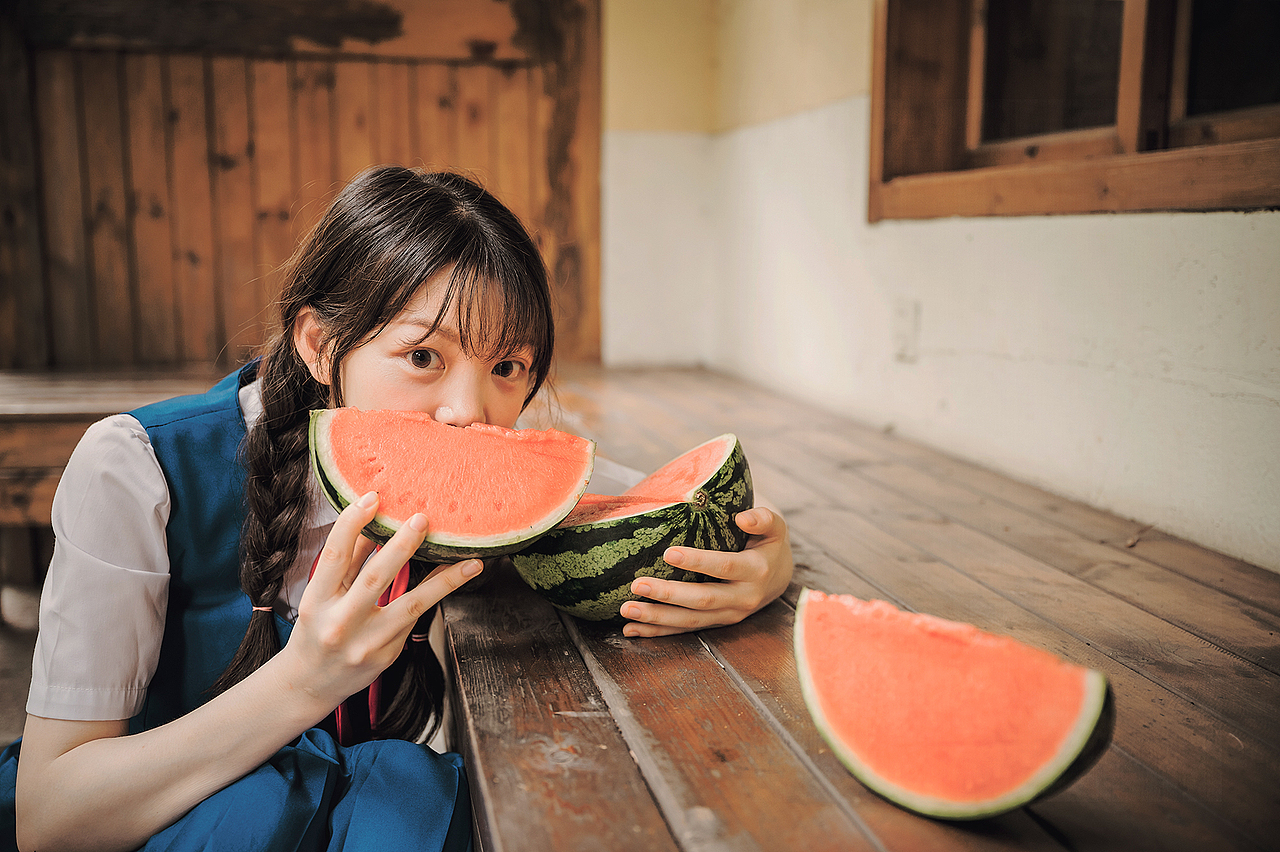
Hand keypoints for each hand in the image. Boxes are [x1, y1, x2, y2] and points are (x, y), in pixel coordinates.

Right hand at [280, 491, 483, 706]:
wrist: (309, 684)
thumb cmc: (316, 630)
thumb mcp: (323, 594)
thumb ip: (348, 561)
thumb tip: (373, 523)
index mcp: (316, 602)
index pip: (334, 556)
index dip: (352, 524)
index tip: (372, 498)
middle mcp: (340, 623)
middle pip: (374, 578)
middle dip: (401, 546)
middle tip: (422, 519)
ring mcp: (367, 642)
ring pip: (410, 604)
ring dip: (443, 579)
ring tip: (468, 558)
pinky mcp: (388, 654)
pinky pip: (417, 617)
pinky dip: (438, 592)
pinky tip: (460, 575)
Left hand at [620, 505, 792, 637]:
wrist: (779, 576)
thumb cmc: (768, 543)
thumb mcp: (774, 527)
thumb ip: (762, 519)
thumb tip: (742, 518)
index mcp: (756, 571)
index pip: (724, 566)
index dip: (697, 561)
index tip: (668, 553)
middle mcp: (743, 598)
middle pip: (702, 599)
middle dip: (668, 594)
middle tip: (637, 585)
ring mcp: (729, 615)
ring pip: (690, 620)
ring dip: (657, 618)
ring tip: (628, 609)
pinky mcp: (716, 623)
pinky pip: (685, 630)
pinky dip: (658, 632)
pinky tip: (632, 630)